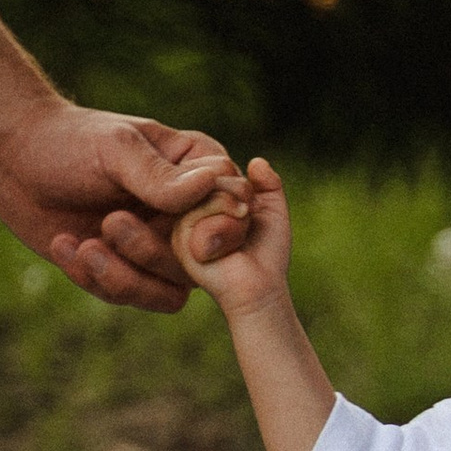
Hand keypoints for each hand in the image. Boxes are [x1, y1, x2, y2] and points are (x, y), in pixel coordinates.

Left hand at [0, 102, 250, 314]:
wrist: (14, 159)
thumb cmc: (69, 140)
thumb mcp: (116, 149)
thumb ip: (161, 175)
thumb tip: (212, 186)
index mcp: (198, 171)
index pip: (234, 208)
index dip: (223, 231)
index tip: (194, 240)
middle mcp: (186, 213)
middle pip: (205, 261)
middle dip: (155, 254)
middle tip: (110, 223)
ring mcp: (158, 245)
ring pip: (172, 290)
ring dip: (126, 278)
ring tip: (83, 247)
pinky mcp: (126, 270)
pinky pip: (131, 296)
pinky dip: (96, 279)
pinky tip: (64, 244)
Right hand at [179, 154, 289, 318]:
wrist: (262, 288)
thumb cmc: (265, 254)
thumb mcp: (272, 211)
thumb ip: (268, 183)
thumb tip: (257, 161)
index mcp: (204, 201)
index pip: (217, 167)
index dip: (243, 186)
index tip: (248, 212)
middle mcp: (187, 209)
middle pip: (211, 174)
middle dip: (241, 197)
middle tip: (244, 227)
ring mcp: (180, 224)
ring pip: (208, 191)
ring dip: (236, 215)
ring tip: (237, 238)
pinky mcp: (179, 240)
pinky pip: (202, 212)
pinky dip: (226, 229)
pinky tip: (227, 250)